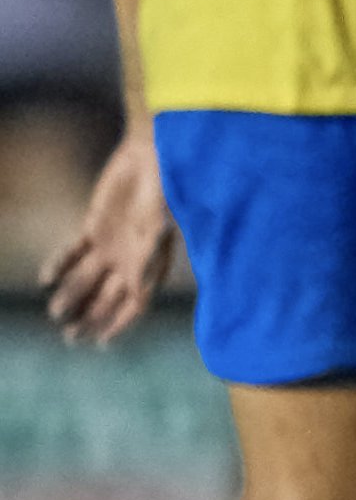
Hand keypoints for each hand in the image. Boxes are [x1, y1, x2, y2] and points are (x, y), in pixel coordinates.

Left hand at [40, 130, 175, 346]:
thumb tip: (141, 290)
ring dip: (72, 296)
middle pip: (108, 298)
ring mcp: (111, 244)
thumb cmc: (165, 189)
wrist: (154, 156)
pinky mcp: (95, 227)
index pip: (136, 303)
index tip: (101, 343)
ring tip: (56, 312)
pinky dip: (60, 265)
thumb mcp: (160, 223)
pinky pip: (74, 252)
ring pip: (88, 279)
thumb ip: (150, 256)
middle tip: (70, 336)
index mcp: (151, 264)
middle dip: (91, 318)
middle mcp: (131, 259)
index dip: (120, 324)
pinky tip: (46, 279)